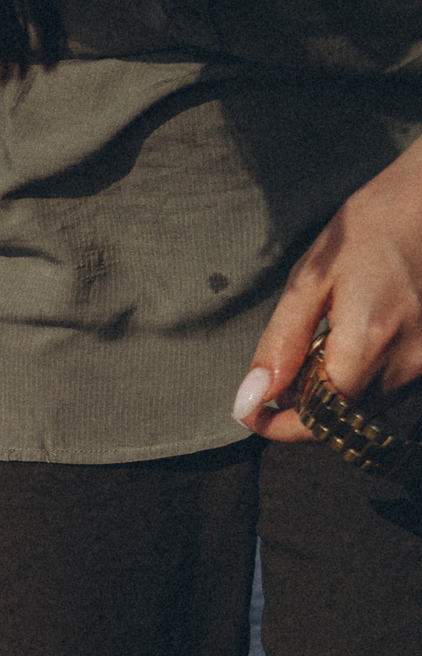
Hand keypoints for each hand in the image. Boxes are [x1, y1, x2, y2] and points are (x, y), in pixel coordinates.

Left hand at [234, 139, 421, 437]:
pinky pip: (391, 385)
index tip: (250, 415)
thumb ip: (280, 344)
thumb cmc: (370, 228)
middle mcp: (408, 360)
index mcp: (370, 341)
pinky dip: (360, 377)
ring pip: (368, 405)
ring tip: (316, 346)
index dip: (279, 427)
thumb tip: (252, 398)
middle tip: (274, 378)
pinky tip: (348, 340)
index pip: (321, 421)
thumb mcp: (310, 279)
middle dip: (302, 410)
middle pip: (344, 419)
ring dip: (332, 394)